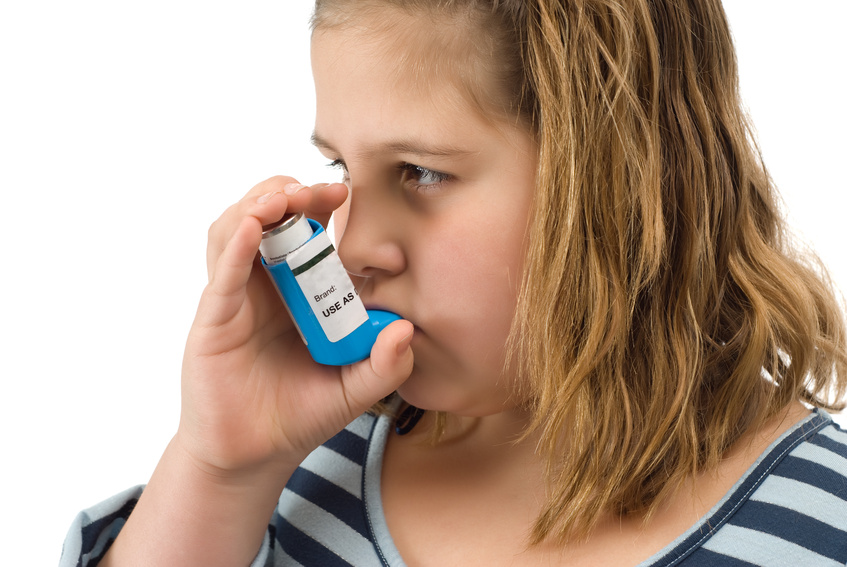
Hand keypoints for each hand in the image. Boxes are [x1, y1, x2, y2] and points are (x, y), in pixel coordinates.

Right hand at [178, 176, 413, 478]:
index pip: (302, 231)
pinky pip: (223, 274)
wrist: (255, 454)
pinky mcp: (214, 320)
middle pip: (265, 218)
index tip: (343, 193)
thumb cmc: (300, 414)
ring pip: (233, 231)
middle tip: (316, 191)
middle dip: (287, 193)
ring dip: (257, 205)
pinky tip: (254, 226)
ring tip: (284, 198)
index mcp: (295, 290)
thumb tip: (405, 330)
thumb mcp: (355, 390)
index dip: (317, 206)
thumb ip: (386, 365)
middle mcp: (262, 286)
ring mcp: (235, 299)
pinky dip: (236, 245)